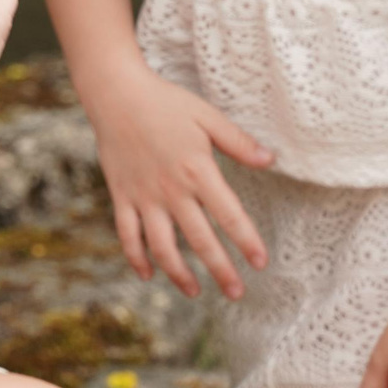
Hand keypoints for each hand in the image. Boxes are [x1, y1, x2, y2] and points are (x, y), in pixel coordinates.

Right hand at [83, 66, 270, 299]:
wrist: (116, 94)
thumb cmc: (165, 102)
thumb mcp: (208, 117)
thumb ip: (239, 142)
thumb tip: (271, 160)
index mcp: (197, 170)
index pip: (229, 216)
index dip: (247, 242)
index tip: (260, 263)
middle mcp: (171, 190)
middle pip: (200, 240)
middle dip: (221, 270)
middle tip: (237, 293)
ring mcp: (144, 196)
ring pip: (162, 246)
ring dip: (179, 273)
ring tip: (195, 291)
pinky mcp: (122, 196)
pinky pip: (128, 235)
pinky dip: (137, 258)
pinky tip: (149, 275)